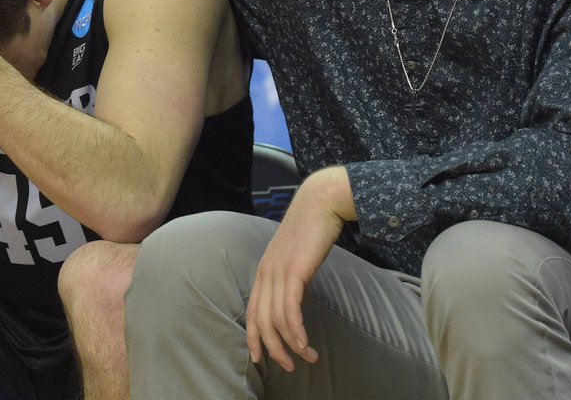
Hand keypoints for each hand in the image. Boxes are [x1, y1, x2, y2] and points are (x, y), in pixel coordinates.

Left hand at [246, 166, 354, 371]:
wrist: (319, 203)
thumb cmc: (311, 231)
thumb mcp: (295, 259)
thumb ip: (291, 279)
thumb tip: (295, 302)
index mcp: (263, 271)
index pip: (251, 311)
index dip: (253, 337)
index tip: (260, 357)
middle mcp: (265, 273)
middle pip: (260, 321)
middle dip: (272, 349)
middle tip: (288, 366)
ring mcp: (277, 272)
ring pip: (276, 319)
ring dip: (291, 344)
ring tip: (307, 358)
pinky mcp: (294, 271)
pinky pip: (290, 309)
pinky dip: (296, 330)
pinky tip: (304, 343)